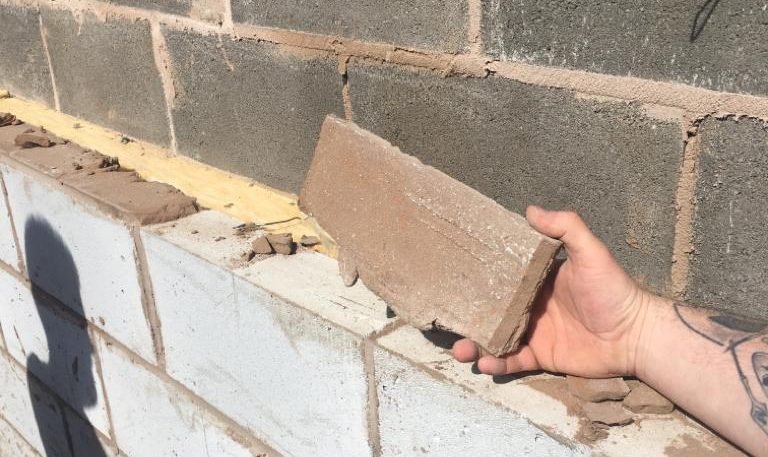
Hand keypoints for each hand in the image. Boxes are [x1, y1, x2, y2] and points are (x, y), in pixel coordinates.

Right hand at [453, 206, 651, 377]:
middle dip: (467, 316)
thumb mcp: (590, 252)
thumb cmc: (613, 290)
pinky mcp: (541, 355)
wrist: (635, 334)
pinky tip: (484, 362)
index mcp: (536, 280)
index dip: (477, 276)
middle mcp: (530, 305)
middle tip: (448, 320)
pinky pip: (512, 360)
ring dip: (475, 344)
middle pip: (490, 310)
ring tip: (460, 350)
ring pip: (495, 338)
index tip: (453, 275)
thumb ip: (565, 227)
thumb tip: (529, 209)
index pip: (500, 276)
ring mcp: (533, 332)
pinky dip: (496, 362)